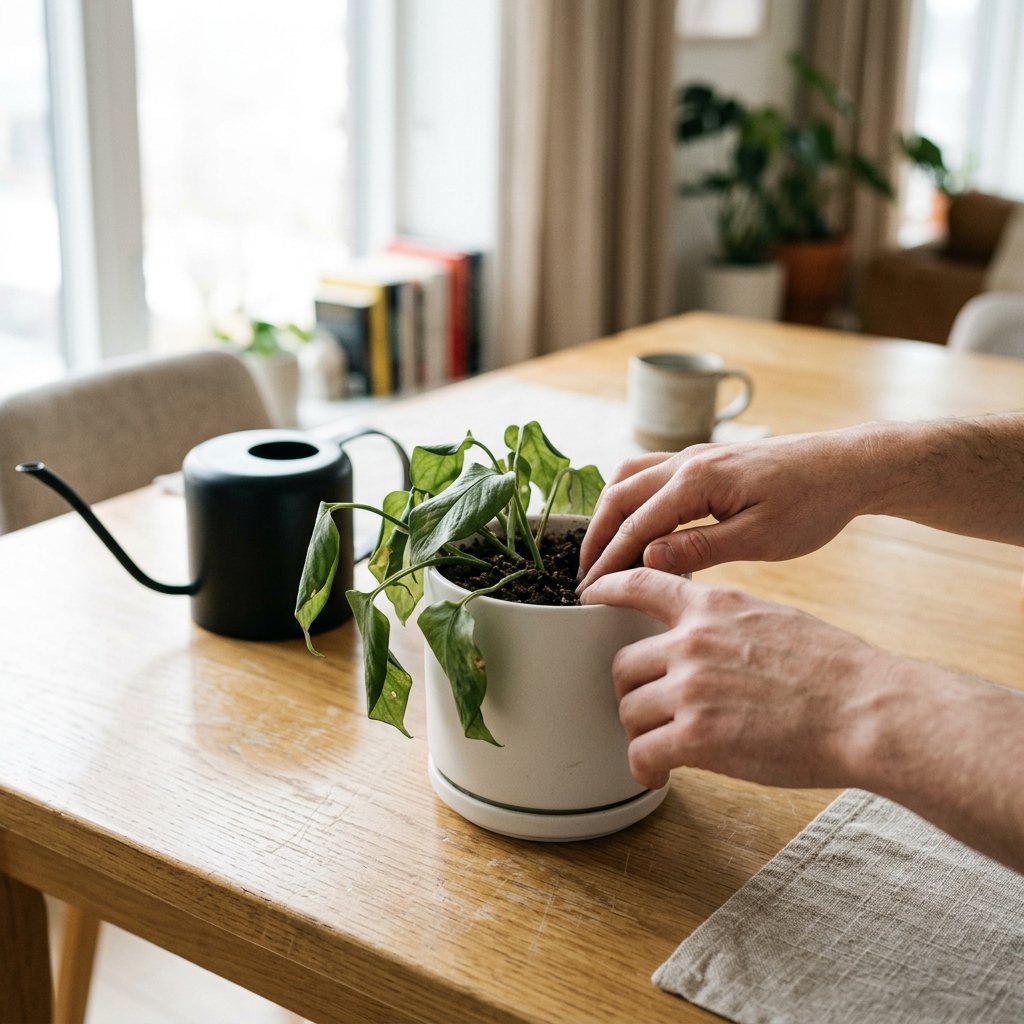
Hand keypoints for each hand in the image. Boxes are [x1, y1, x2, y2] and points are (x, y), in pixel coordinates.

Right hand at [577, 431, 874, 590]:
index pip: (636, 526)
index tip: (589, 592)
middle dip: (595, 537)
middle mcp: (688, 460)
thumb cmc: (813, 504)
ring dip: (607, 513)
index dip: (608, 561)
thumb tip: (648, 561)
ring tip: (599, 551)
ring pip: (628, 478)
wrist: (847, 466)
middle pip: (618, 496)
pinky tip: (634, 523)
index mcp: (698, 480)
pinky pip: (648, 473)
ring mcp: (694, 455)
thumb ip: (701, 549)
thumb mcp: (762, 538)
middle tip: (583, 576)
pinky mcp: (704, 459)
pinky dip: (628, 499)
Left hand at [581, 568, 888, 790]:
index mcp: (711, 606)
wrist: (866, 710)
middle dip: (631, 691)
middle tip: (650, 711)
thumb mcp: (772, 618)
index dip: (605, 590)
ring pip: (629, 710)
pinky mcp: (696, 736)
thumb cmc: (834, 670)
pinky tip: (657, 774)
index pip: (639, 583)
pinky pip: (642, 752)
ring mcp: (690, 688)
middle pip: (623, 665)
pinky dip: (644, 767)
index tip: (588, 596)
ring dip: (641, 731)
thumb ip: (727, 622)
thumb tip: (703, 635)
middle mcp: (691, 641)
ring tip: (662, 747)